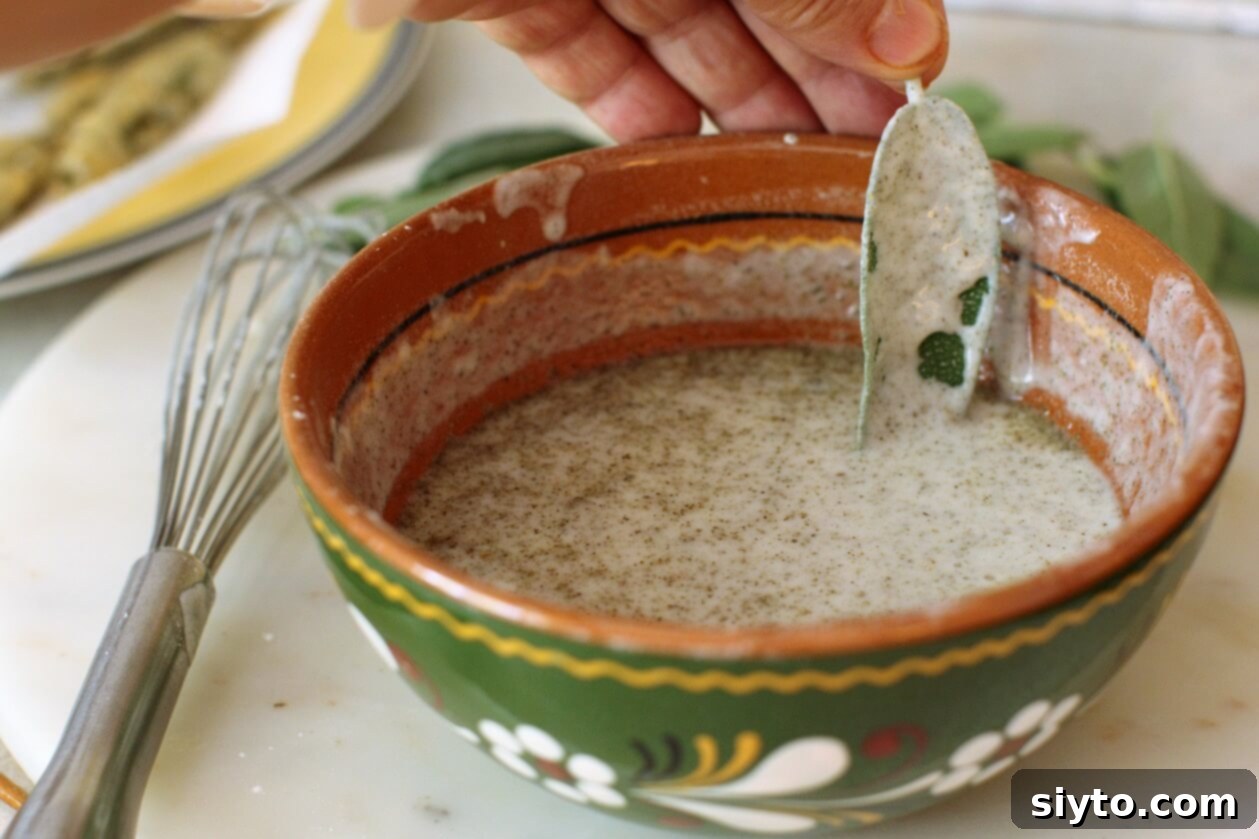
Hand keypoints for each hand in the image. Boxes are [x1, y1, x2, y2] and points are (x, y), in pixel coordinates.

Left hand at [351, 0, 947, 140]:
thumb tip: (902, 32)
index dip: (864, 9)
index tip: (910, 85)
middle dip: (806, 71)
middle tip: (856, 156)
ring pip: (669, 22)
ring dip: (726, 99)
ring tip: (781, 174)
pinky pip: (578, 48)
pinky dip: (626, 103)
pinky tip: (676, 151)